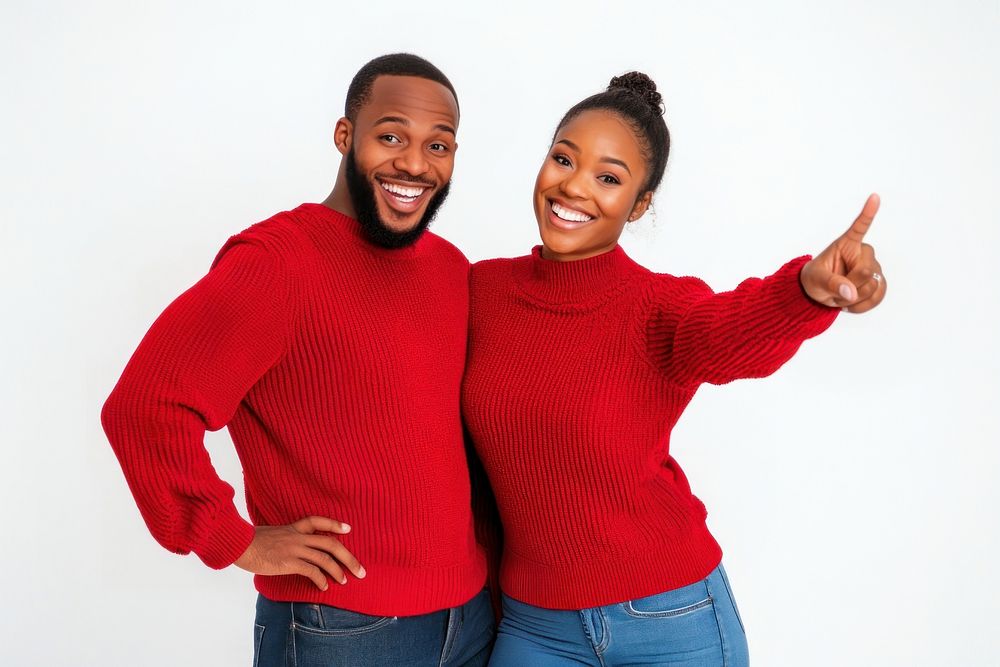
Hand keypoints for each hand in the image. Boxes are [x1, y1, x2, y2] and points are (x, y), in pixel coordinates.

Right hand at [234, 516, 364, 589]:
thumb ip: (283, 539)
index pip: (317, 521)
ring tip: (345, 580)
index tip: (347, 528)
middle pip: (331, 543)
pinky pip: (312, 571)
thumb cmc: (249, 542)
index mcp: (293, 528)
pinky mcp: (289, 562)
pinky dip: (321, 579)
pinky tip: (324, 586)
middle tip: (361, 570)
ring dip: (338, 571)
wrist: (238, 544)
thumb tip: (286, 548)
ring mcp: (295, 548)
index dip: (334, 524)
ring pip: (325, 558)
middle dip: (349, 558)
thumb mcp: (269, 534)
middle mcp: (298, 537)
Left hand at [800, 193, 886, 312]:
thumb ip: (830, 284)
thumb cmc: (815, 279)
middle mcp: (864, 253)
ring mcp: (874, 267)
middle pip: (865, 271)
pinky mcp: (879, 282)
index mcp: (846, 244)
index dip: (868, 213)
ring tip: (841, 293)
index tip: (874, 196)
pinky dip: (863, 305)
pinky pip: (878, 296)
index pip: (859, 227)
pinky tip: (851, 302)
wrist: (820, 293)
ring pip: (873, 287)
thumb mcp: (815, 280)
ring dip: (854, 298)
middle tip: (836, 286)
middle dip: (850, 285)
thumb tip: (850, 292)